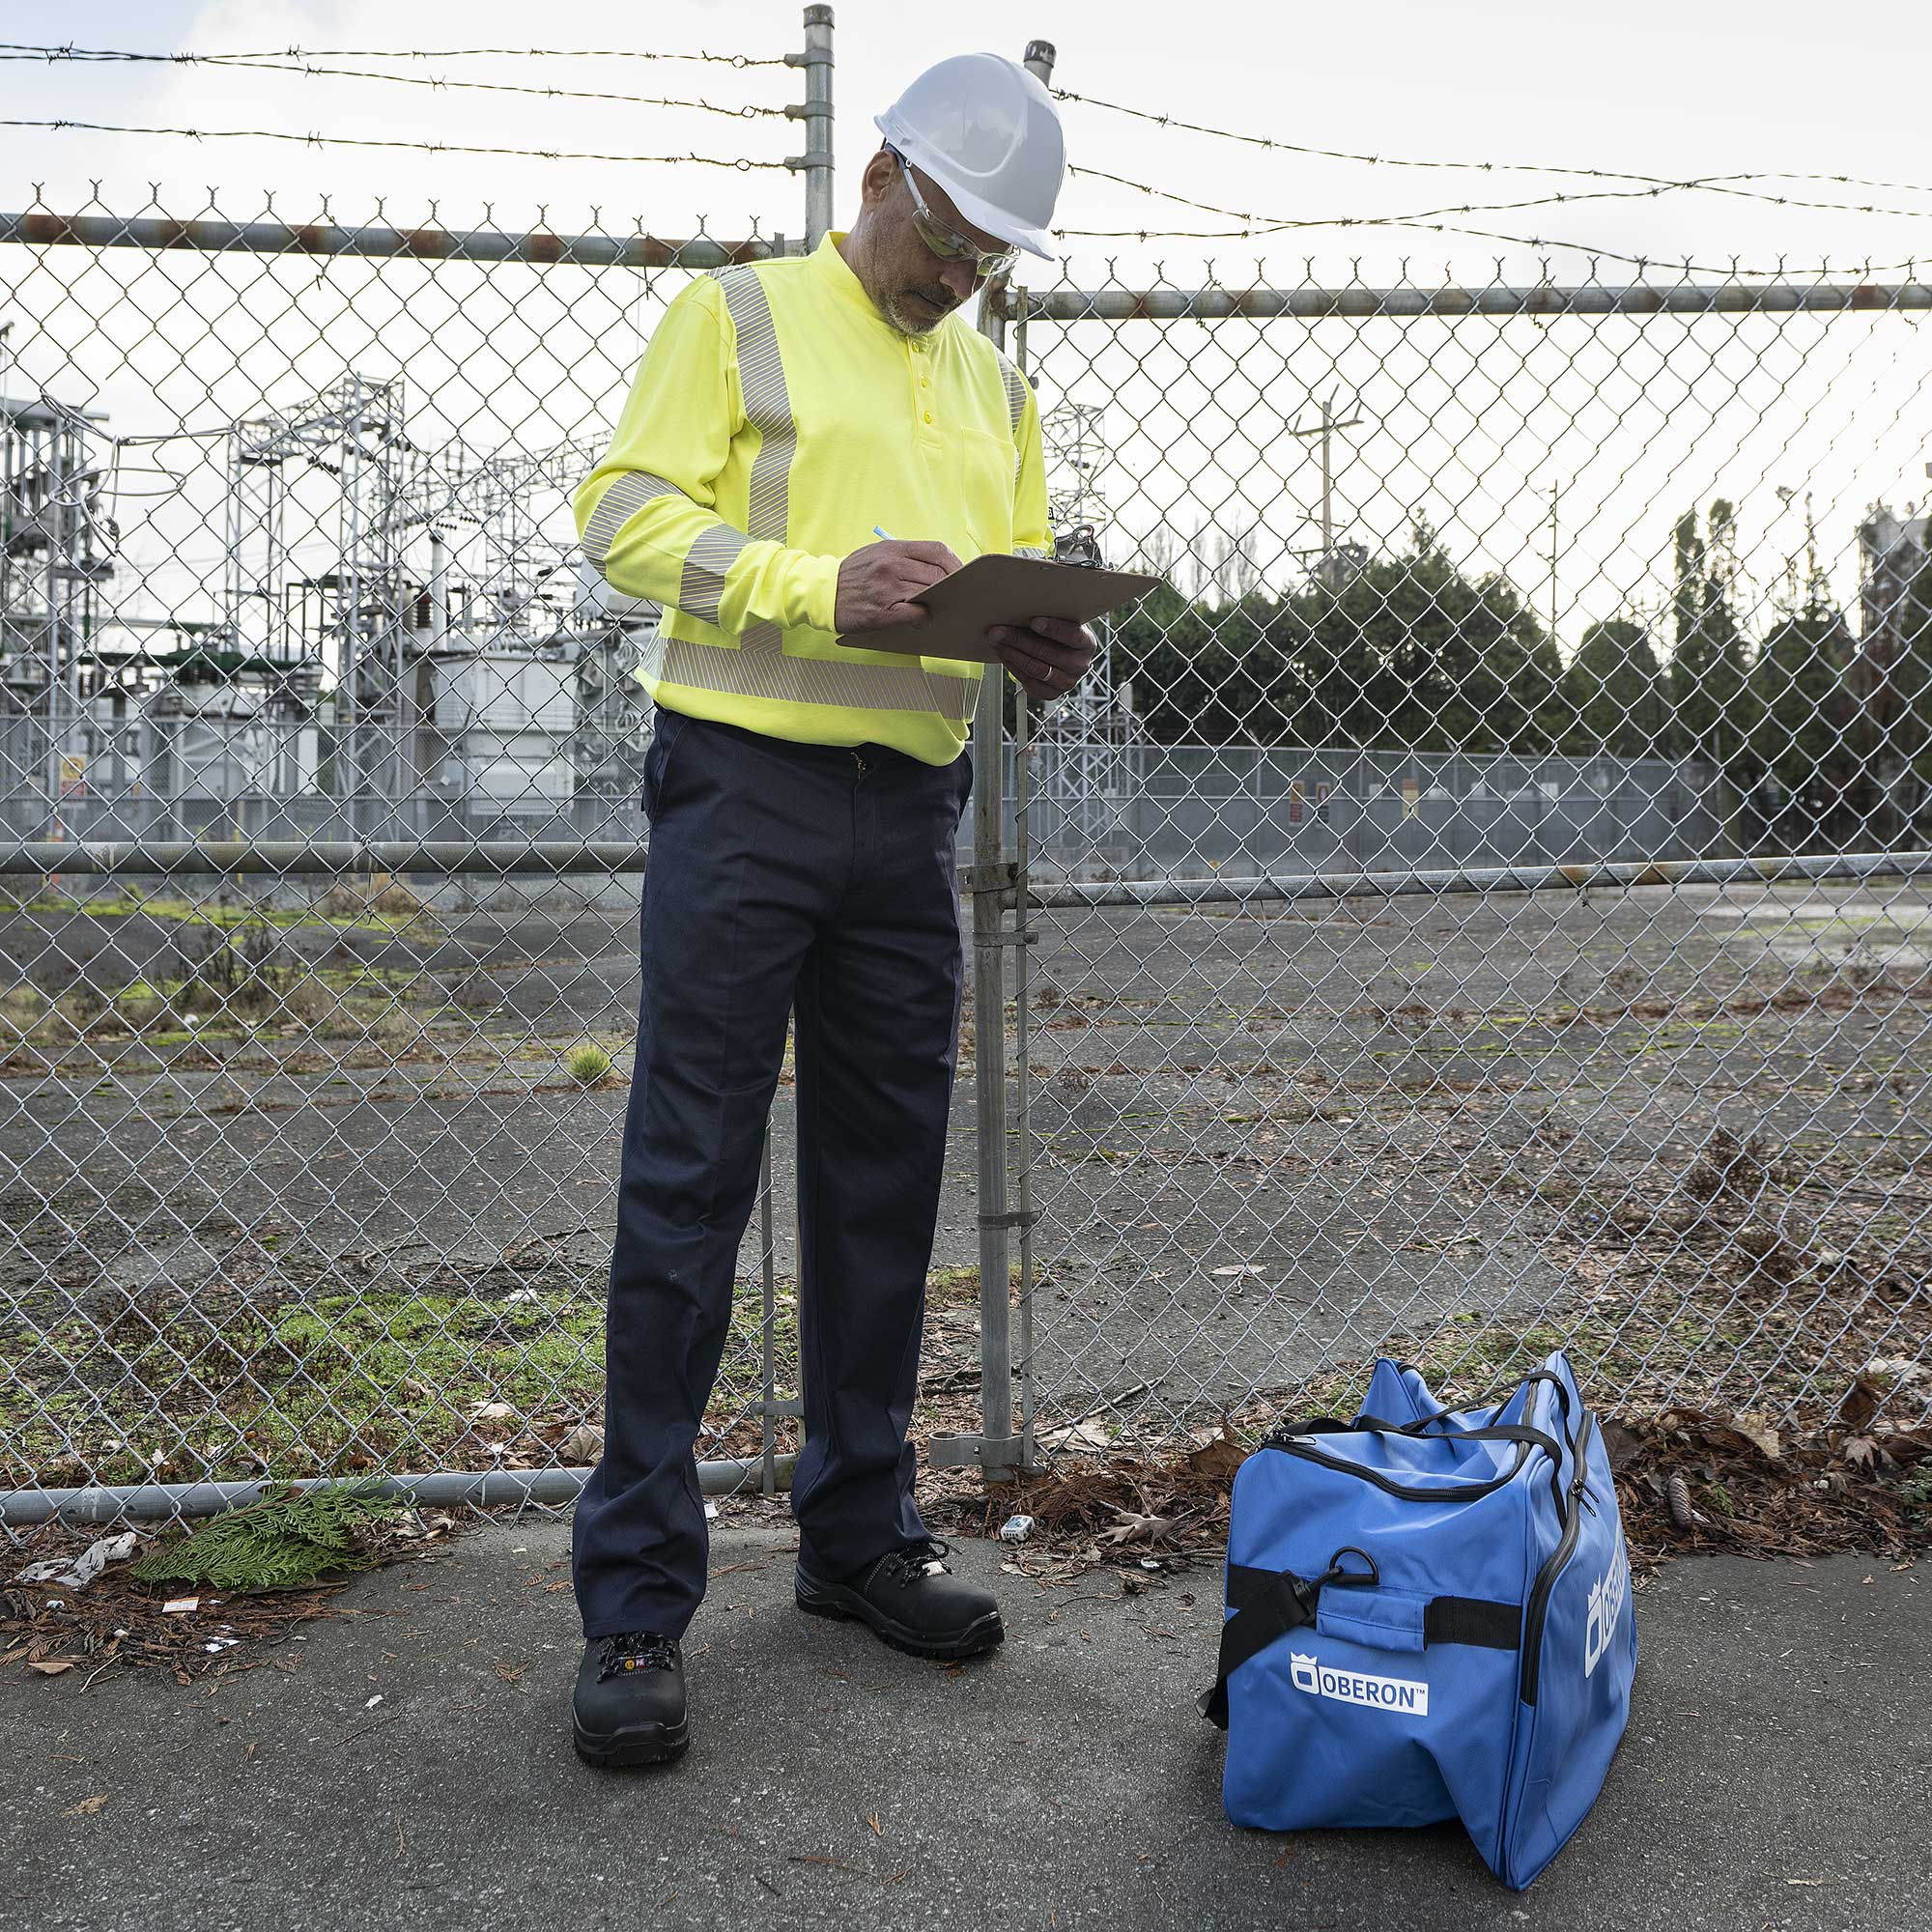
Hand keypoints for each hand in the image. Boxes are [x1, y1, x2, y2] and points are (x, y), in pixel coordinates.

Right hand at [835, 539, 961, 633]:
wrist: (823, 592)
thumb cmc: (854, 575)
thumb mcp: (877, 553)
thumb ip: (906, 557)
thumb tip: (939, 567)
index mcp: (893, 549)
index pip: (937, 551)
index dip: (956, 564)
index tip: (963, 574)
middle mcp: (891, 566)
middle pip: (937, 575)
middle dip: (951, 587)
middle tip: (956, 596)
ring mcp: (886, 589)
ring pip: (928, 595)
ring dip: (937, 603)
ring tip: (938, 607)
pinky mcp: (881, 612)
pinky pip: (915, 614)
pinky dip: (923, 618)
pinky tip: (921, 619)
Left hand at [989, 616, 1096, 703]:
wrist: (1059, 653)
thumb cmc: (1056, 633)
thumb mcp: (1060, 621)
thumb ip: (1048, 616)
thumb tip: (1020, 607)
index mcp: (1087, 644)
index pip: (1072, 636)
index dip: (1053, 629)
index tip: (1034, 621)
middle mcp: (1080, 666)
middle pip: (1048, 653)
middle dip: (1019, 639)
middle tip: (998, 630)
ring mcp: (1067, 683)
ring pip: (1035, 669)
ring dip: (1011, 653)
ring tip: (996, 641)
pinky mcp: (1051, 694)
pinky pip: (1028, 681)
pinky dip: (1012, 666)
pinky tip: (1003, 654)